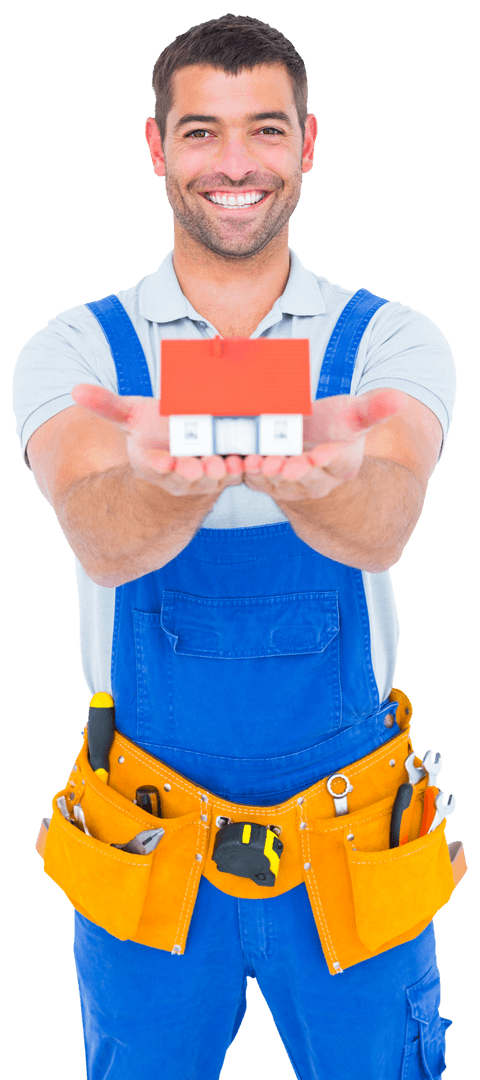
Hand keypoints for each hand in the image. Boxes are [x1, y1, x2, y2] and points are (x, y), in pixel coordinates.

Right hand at [71, 384, 243, 496]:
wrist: (187, 439)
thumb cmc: (154, 428)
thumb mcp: (132, 415)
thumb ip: (107, 405)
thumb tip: (75, 390)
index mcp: (153, 464)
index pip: (154, 467)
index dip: (159, 465)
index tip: (162, 461)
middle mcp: (179, 475)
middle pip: (186, 477)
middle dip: (192, 473)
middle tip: (200, 468)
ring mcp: (206, 476)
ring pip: (215, 478)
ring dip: (222, 474)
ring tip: (227, 465)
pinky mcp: (230, 471)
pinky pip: (240, 472)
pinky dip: (246, 467)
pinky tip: (251, 458)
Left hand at [242, 390, 403, 501]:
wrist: (307, 442)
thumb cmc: (335, 428)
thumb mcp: (354, 415)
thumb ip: (374, 409)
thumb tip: (401, 398)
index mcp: (343, 464)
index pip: (338, 463)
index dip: (328, 460)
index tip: (319, 454)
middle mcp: (317, 480)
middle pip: (306, 478)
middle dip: (296, 472)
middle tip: (286, 465)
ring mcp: (289, 483)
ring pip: (277, 482)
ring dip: (266, 475)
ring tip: (258, 462)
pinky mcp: (264, 480)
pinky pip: (252, 480)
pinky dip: (243, 473)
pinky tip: (236, 461)